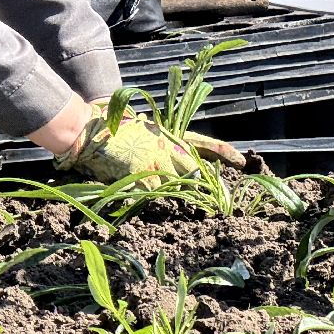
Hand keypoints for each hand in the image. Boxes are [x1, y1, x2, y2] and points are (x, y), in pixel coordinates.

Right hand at [53, 104, 244, 187]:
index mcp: (168, 135)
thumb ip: (160, 143)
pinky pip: (157, 195)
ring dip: (178, 196)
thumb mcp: (143, 131)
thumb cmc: (113, 129)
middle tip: (212, 201)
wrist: (91, 131)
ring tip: (180, 204)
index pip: (204, 143)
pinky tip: (148, 201)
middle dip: (202, 186)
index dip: (224, 153)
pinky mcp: (143, 176)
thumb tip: (174, 157)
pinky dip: (153, 199)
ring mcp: (156, 162)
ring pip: (179, 186)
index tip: (242, 161)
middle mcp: (167, 147)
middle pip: (195, 170)